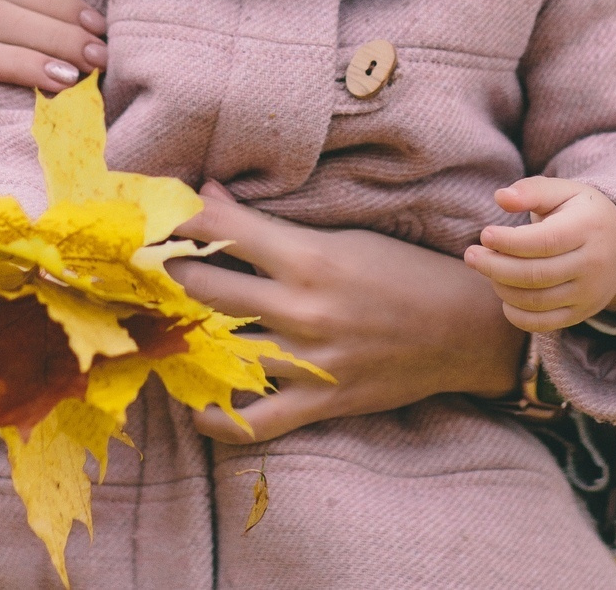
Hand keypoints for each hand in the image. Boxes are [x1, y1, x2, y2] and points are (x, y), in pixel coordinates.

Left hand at [165, 182, 523, 443]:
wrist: (464, 330)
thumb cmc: (403, 271)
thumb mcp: (343, 235)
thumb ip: (269, 224)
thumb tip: (206, 193)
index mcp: (310, 258)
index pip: (223, 230)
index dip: (181, 219)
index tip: (157, 217)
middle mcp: (304, 310)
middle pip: (206, 289)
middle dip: (172, 272)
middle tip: (151, 265)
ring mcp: (310, 362)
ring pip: (222, 352)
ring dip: (187, 335)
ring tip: (165, 320)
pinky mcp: (320, 403)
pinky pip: (254, 423)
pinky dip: (218, 419)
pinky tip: (197, 403)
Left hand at [464, 177, 615, 332]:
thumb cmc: (581, 213)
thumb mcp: (564, 192)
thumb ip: (532, 190)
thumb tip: (501, 198)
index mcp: (589, 228)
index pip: (545, 242)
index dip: (510, 241)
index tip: (485, 234)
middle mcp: (593, 264)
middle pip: (537, 274)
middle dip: (496, 267)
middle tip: (471, 255)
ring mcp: (589, 293)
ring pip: (537, 301)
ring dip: (502, 288)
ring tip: (487, 268)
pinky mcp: (580, 313)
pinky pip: (544, 324)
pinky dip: (516, 315)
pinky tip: (503, 295)